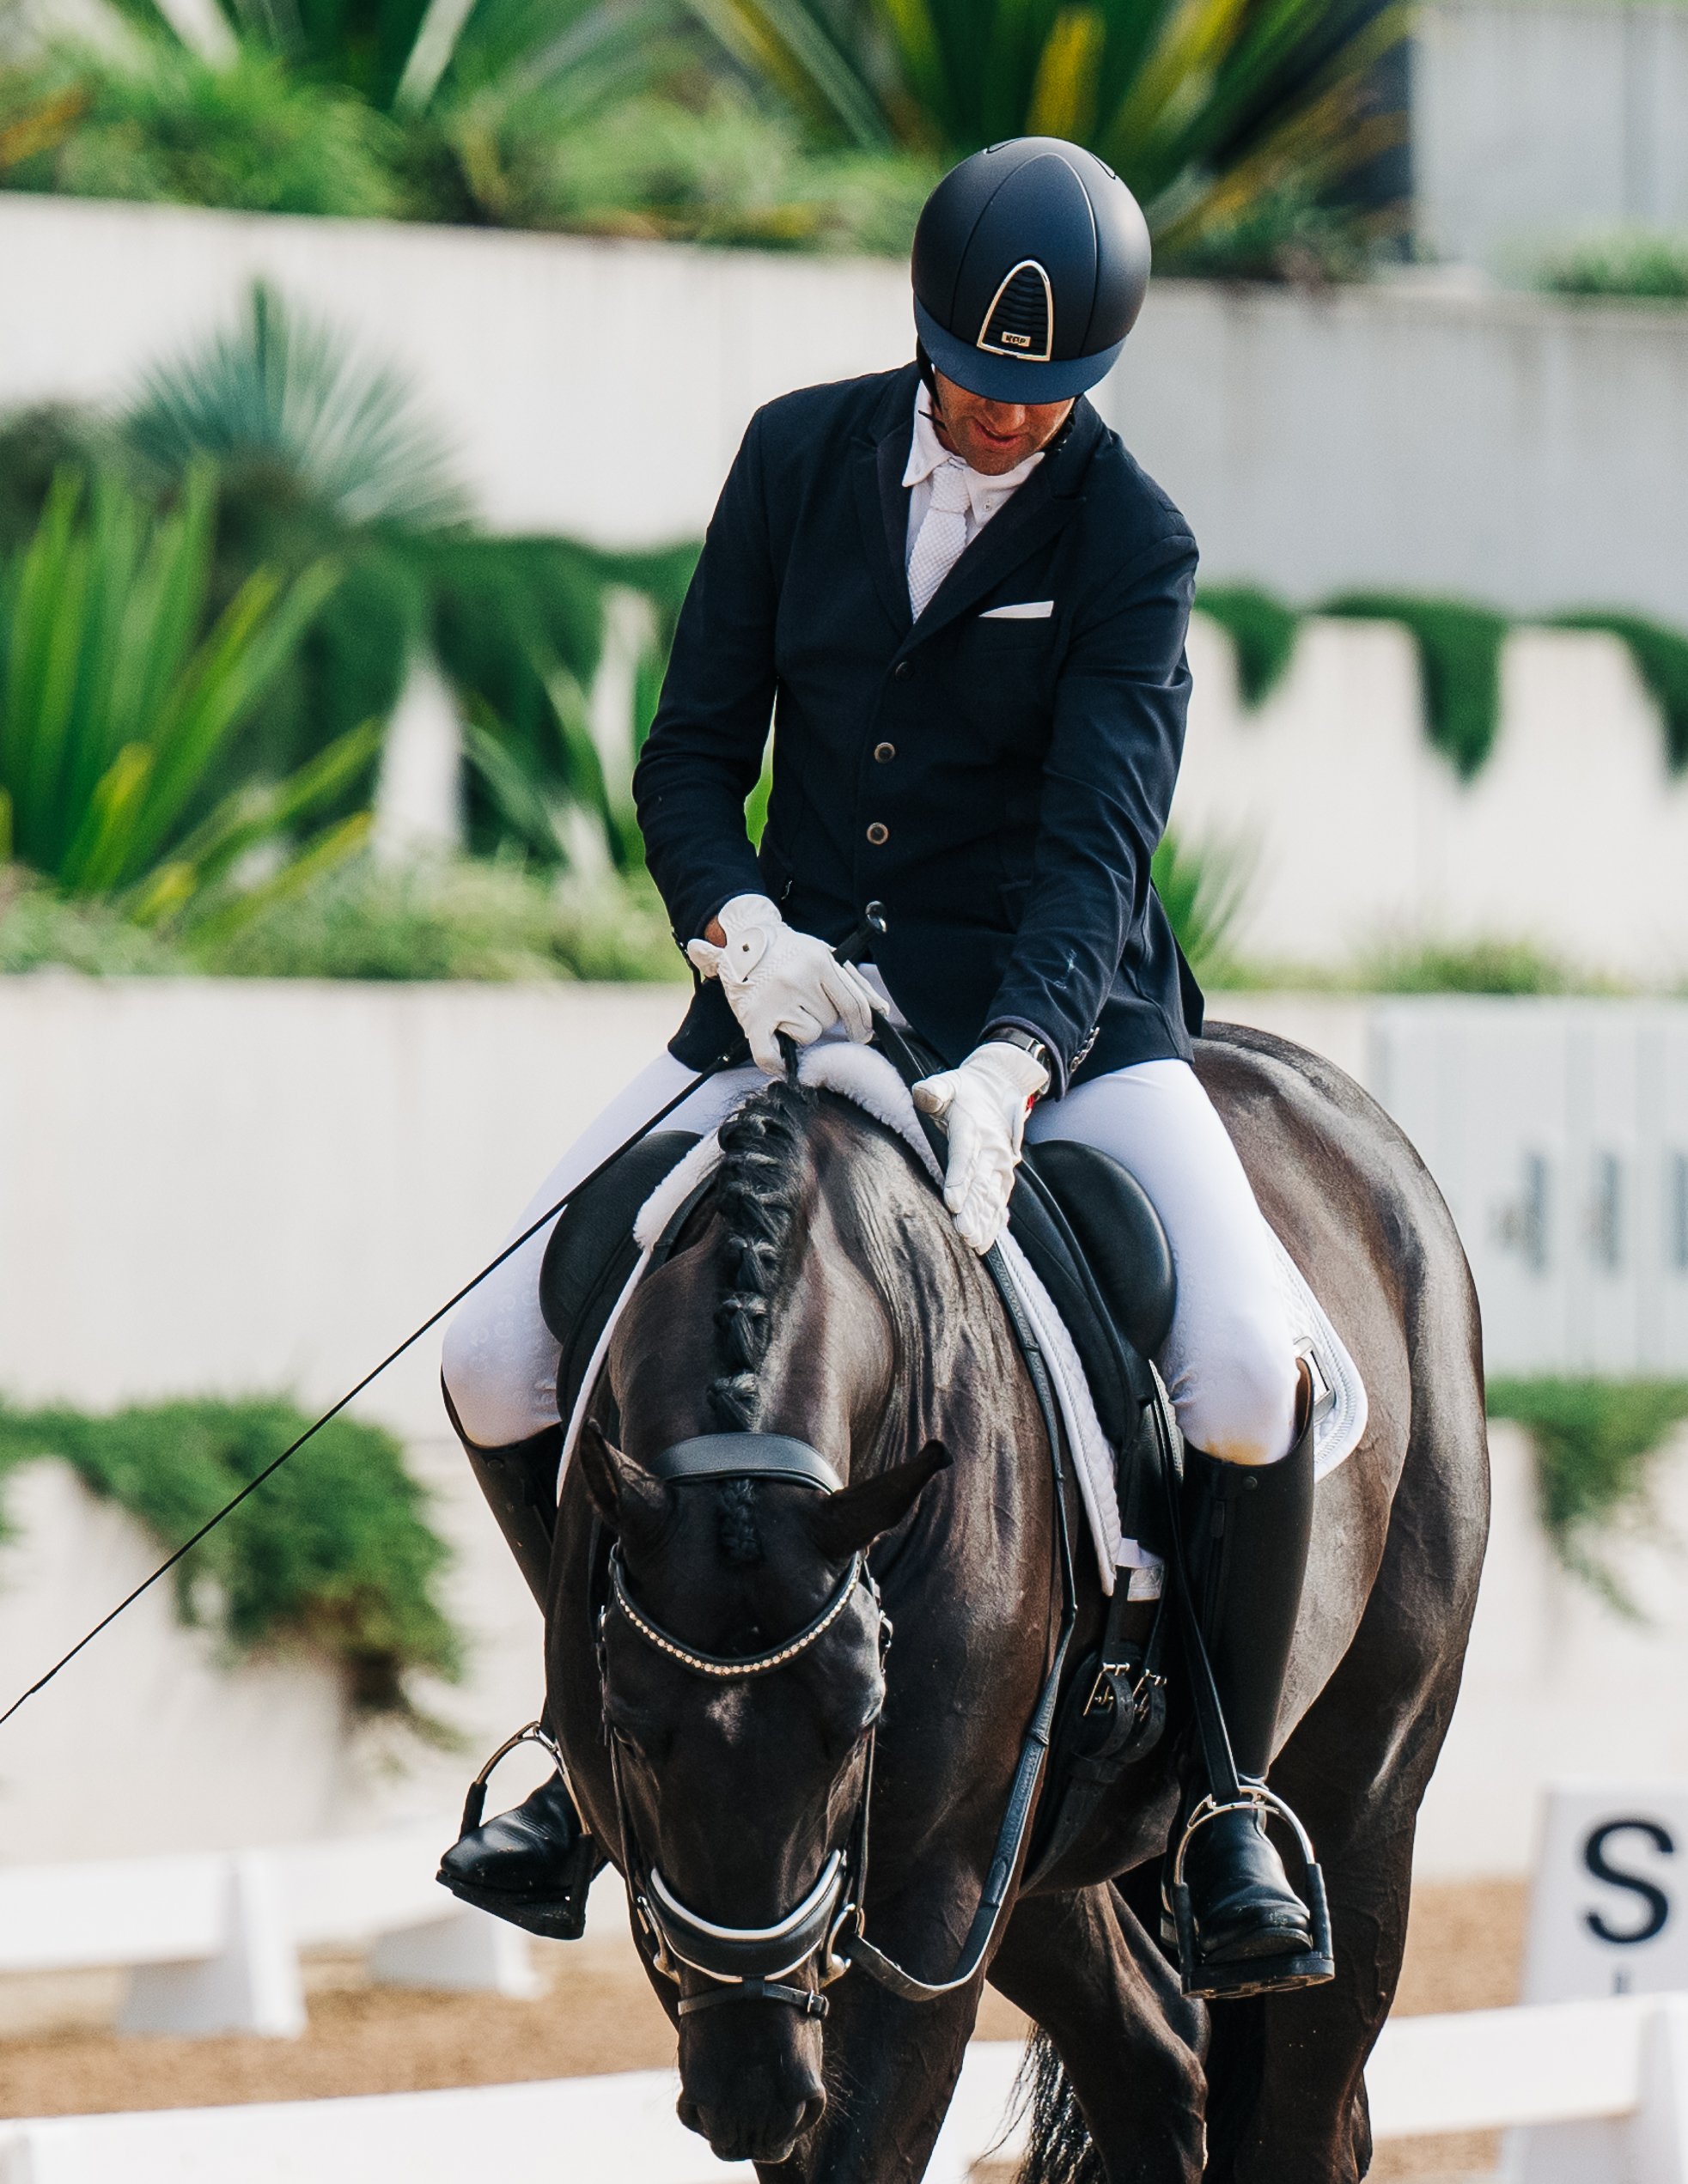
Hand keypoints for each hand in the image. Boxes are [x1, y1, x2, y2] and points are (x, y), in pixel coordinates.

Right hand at [687, 894, 878, 1075]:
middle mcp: (797, 979)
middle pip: (829, 1019)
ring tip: (787, 1008)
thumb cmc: (790, 952)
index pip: (852, 1003)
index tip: (863, 1034)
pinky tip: (781, 1062)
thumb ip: (855, 983)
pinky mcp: (754, 1019)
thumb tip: (881, 1011)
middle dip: (822, 1015)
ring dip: (801, 1029)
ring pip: (808, 1035)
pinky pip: (770, 1055)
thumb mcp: (825, 956)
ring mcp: (774, 1000)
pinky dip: (776, 1063)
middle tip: (803, 999)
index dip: (862, 1023)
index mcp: (818, 962)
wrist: (743, 941)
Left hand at [912, 1041, 1049, 1253]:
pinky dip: (995, 1221)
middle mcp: (990, 1149)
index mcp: (972, 1129)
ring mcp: (999, 1163)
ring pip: (993, 1197)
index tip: (952, 1202)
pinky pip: (1000, 1200)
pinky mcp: (1002, 1173)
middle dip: (973, 1211)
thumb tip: (923, 1094)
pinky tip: (987, 1240)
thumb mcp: (947, 1082)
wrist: (998, 1087)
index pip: (964, 1156)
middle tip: (965, 1234)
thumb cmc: (963, 1090)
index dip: (960, 1180)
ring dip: (985, 1221)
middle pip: (981, 1184)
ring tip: (976, 1244)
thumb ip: (934, 1090)